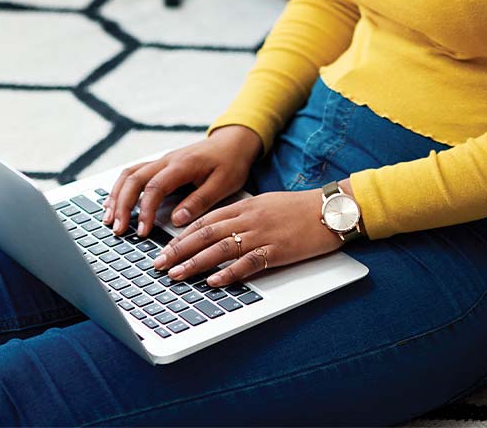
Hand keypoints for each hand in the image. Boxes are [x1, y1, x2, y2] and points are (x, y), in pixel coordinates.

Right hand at [103, 127, 261, 238]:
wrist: (233, 142)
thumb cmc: (230, 163)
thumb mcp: (223, 184)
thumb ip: (199, 201)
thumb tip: (176, 220)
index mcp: (182, 165)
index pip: (155, 187)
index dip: (145, 211)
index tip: (142, 232)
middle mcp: (166, 160)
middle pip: (134, 179)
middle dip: (122, 205)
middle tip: (118, 230)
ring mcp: (161, 161)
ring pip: (129, 174)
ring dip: (117, 196)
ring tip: (110, 220)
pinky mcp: (160, 165)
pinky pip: (134, 173)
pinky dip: (121, 188)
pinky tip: (115, 203)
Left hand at [150, 188, 344, 286]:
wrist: (328, 209)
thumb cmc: (297, 208)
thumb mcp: (264, 204)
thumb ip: (241, 215)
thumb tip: (219, 229)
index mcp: (244, 206)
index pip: (204, 221)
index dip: (181, 236)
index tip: (163, 249)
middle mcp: (248, 219)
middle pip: (205, 234)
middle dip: (178, 251)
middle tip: (159, 265)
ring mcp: (261, 235)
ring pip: (220, 248)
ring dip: (195, 263)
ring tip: (177, 275)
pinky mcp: (276, 251)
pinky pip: (248, 263)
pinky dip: (229, 273)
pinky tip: (215, 282)